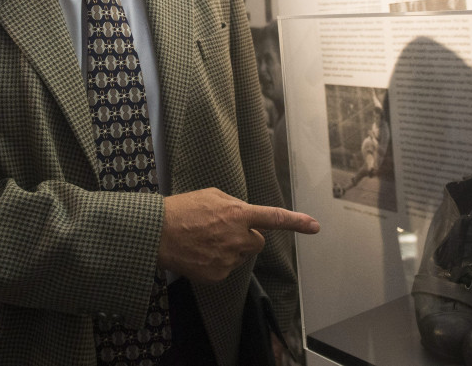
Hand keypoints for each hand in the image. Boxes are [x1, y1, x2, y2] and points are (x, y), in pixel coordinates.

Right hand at [158, 187, 318, 283]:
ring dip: (230, 249)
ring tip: (204, 240)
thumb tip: (246, 215)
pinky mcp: (217, 275)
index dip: (296, 222)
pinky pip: (226, 269)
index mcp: (238, 214)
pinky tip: (200, 253)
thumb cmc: (182, 210)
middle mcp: (237, 238)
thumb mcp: (211, 195)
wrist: (157, 234)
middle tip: (223, 231)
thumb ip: (234, 205)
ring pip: (240, 256)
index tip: (315, 226)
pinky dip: (216, 263)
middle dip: (247, 237)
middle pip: (258, 242)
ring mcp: (228, 259)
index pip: (274, 218)